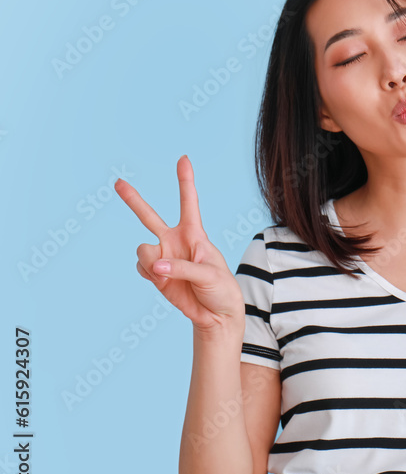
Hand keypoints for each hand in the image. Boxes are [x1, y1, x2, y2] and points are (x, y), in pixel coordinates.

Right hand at [115, 155, 244, 335]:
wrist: (215, 315)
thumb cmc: (221, 289)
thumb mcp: (210, 275)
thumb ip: (183, 268)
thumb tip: (156, 265)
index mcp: (194, 234)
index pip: (189, 202)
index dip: (185, 181)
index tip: (183, 158)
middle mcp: (175, 241)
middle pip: (149, 216)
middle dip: (133, 200)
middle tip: (118, 182)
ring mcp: (163, 256)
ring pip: (142, 249)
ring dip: (151, 263)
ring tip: (167, 276)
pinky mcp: (155, 273)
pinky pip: (141, 268)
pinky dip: (150, 275)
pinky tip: (163, 283)